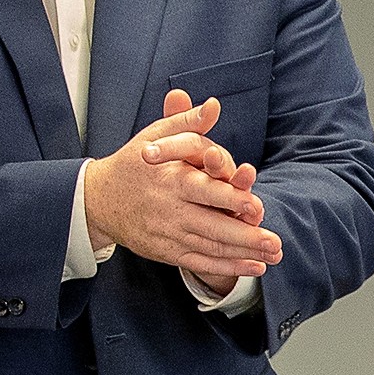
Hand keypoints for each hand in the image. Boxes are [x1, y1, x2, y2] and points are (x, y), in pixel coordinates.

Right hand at [84, 91, 281, 283]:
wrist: (99, 200)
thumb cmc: (134, 163)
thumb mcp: (155, 136)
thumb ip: (186, 122)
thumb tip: (213, 106)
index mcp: (170, 180)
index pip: (203, 190)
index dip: (229, 198)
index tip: (255, 206)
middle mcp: (169, 210)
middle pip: (211, 226)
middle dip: (245, 237)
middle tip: (274, 243)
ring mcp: (168, 234)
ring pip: (209, 247)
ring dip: (243, 255)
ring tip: (271, 258)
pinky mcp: (166, 251)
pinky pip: (199, 262)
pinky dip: (226, 268)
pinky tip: (251, 267)